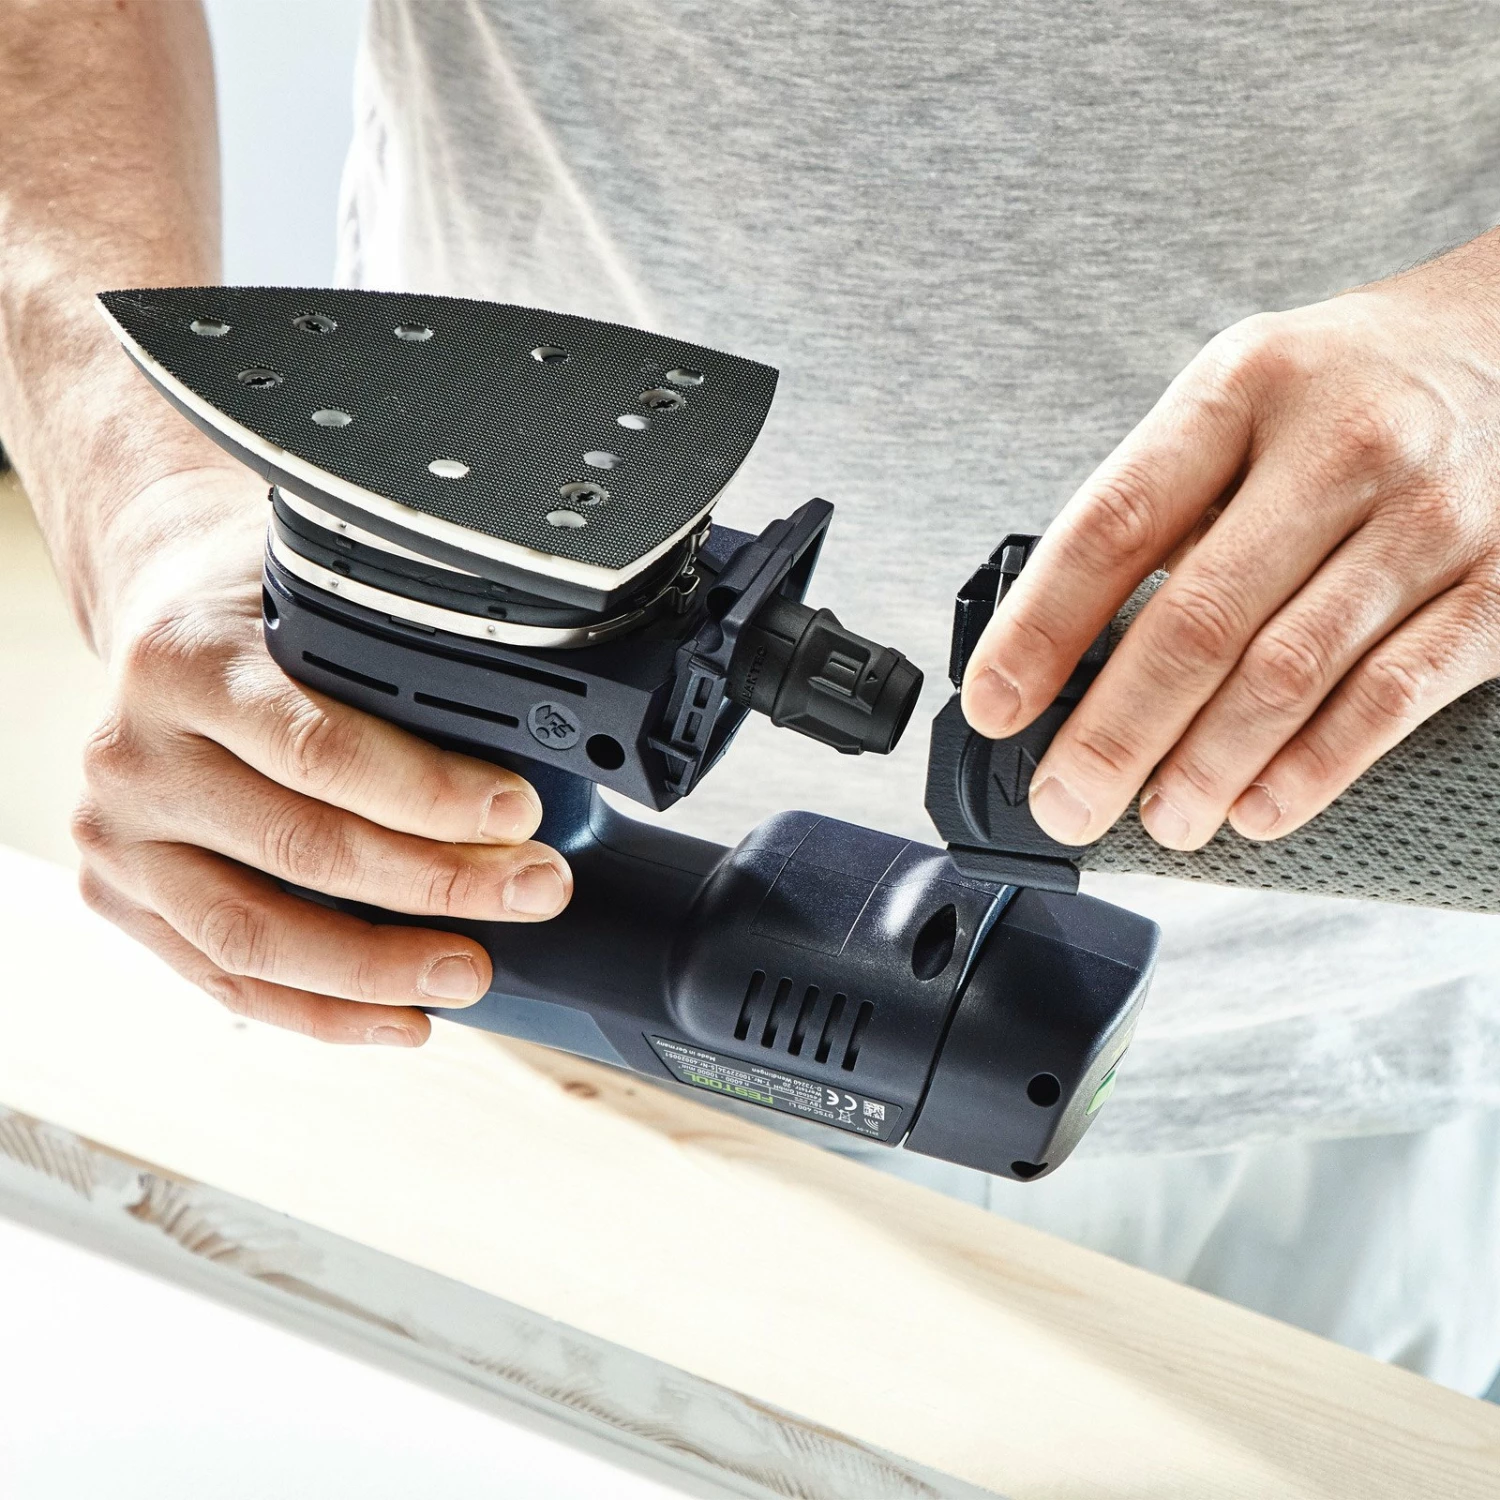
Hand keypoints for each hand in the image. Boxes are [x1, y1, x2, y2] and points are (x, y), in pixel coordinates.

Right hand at [73, 468, 572, 1044]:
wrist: (156, 624)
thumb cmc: (259, 614)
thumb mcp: (315, 589)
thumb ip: (392, 645)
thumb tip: (535, 717)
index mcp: (186, 661)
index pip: (323, 749)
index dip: (430, 793)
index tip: (519, 813)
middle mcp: (134, 753)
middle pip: (302, 847)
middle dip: (438, 883)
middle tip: (535, 891)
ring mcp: (116, 836)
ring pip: (257, 934)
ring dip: (381, 968)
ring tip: (474, 972)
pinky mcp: (118, 898)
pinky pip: (226, 978)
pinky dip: (323, 1011)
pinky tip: (402, 1019)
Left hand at [961, 231, 1499, 850]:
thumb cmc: (1348, 391)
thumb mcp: (1239, 400)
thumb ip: (1162, 509)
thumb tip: (1064, 659)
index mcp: (1243, 390)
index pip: (1115, 525)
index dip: (1041, 629)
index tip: (994, 707)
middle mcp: (1338, 448)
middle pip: (1197, 619)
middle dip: (1114, 732)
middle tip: (1064, 800)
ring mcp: (1427, 519)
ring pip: (1287, 673)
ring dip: (1204, 767)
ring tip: (1158, 819)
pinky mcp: (1498, 588)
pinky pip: (1388, 698)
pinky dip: (1310, 768)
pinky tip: (1257, 807)